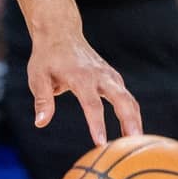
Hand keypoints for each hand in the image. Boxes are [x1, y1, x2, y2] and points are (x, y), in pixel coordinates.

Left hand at [27, 27, 141, 146]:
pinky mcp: (114, 78)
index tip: (101, 143)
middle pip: (122, 100)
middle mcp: (100, 75)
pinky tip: (132, 133)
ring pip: (129, 100)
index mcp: (81, 77)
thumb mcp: (37, 76)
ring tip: (139, 145)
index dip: (97, 124)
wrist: (60, 34)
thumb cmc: (47, 58)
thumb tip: (40, 123)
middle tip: (135, 143)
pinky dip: (132, 114)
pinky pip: (127, 98)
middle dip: (130, 121)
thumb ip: (42, 100)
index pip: (92, 104)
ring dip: (135, 120)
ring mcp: (110, 76)